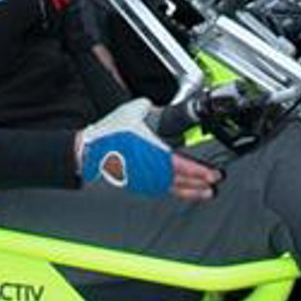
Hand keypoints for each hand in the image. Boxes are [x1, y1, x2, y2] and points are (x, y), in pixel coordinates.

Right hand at [76, 97, 217, 198]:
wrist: (86, 153)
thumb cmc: (108, 135)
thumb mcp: (131, 112)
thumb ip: (149, 107)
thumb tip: (156, 107)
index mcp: (152, 153)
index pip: (181, 165)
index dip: (198, 171)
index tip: (212, 175)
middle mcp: (150, 171)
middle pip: (180, 181)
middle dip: (199, 184)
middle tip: (214, 185)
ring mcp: (144, 180)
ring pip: (172, 189)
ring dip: (190, 192)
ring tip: (204, 194)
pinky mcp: (138, 184)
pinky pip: (161, 190)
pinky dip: (175, 192)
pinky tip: (181, 192)